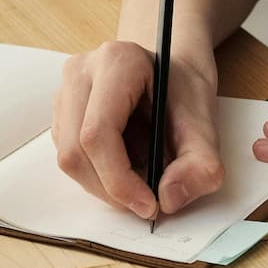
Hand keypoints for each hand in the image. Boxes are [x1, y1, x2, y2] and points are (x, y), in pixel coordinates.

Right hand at [50, 40, 224, 219]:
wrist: (173, 74)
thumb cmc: (184, 92)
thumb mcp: (206, 125)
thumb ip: (200, 164)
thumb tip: (169, 198)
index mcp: (116, 62)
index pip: (98, 133)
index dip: (119, 179)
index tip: (148, 205)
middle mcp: (82, 72)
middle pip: (76, 151)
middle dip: (111, 190)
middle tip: (146, 204)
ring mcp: (65, 91)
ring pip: (68, 159)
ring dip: (103, 185)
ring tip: (140, 179)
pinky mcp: (61, 112)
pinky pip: (69, 158)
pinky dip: (97, 177)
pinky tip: (124, 167)